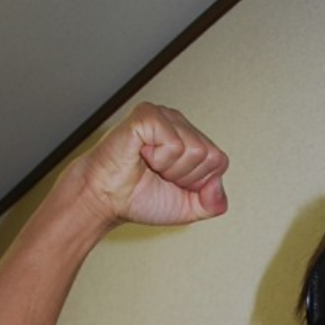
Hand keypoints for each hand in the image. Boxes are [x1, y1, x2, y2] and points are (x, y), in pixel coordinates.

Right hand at [69, 103, 228, 229]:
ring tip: (149, 166)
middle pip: (210, 156)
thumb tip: (218, 184)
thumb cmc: (140, 198)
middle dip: (186, 177)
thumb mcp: (188, 208)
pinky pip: (175, 144)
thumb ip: (213, 203)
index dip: (198, 182)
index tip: (172, 183)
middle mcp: (179, 123)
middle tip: (158, 175)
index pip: (220, 161)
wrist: (105, 200)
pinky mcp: (147, 115)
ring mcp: (163, 115)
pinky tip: (141, 155)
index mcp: (190, 138)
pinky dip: (158, 159)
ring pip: (195, 151)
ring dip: (170, 170)